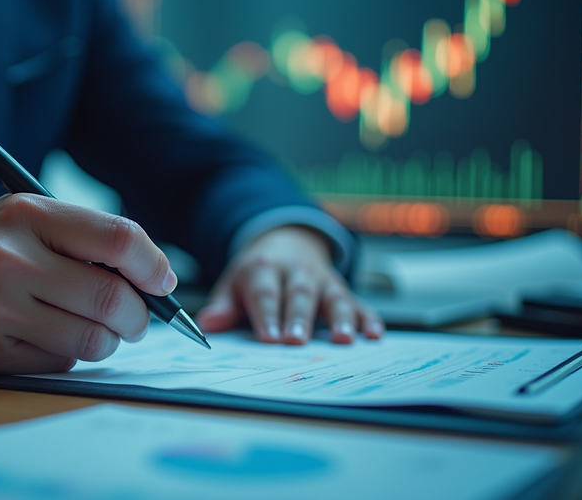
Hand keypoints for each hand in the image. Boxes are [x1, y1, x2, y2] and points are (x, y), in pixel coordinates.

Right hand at [0, 194, 176, 373]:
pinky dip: (65, 355)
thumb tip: (152, 278)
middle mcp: (9, 258)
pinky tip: (42, 337)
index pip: (117, 238)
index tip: (163, 283)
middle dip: (138, 317)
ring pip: (92, 340)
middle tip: (135, 318)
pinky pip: (57, 363)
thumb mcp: (16, 218)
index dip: (154, 266)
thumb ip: (79, 237)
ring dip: (105, 340)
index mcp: (25, 213)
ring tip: (90, 327)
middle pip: (112, 299)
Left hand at [196, 226, 382, 343]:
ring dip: (340, 318)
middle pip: (299, 294)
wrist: (286, 241)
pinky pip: (358, 303)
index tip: (267, 338)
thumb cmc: (258, 273)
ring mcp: (322, 280)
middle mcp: (296, 271)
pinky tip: (374, 334)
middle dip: (299, 317)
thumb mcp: (235, 283)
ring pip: (332, 297)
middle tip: (297, 341)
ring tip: (343, 339)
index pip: (265, 293)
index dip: (266, 315)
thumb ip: (224, 305)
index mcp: (265, 268)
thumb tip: (208, 324)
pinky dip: (368, 318)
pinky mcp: (342, 289)